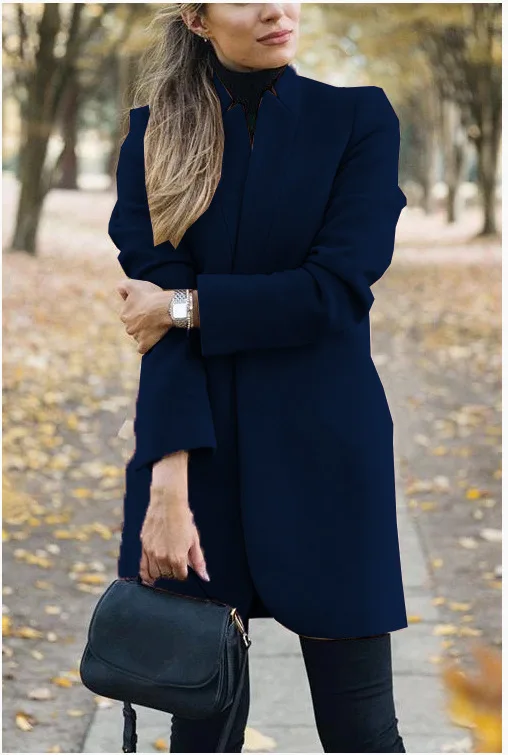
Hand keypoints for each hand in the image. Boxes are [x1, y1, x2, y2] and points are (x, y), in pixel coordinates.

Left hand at [117, 279, 171, 353]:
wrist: (165, 307)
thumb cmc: (150, 295)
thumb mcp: (133, 284)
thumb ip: (122, 286)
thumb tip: (119, 291)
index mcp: (123, 314)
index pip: (128, 313)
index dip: (137, 309)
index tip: (146, 305)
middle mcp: (128, 327)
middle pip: (132, 326)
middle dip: (139, 322)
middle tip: (151, 315)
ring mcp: (137, 337)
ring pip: (137, 335)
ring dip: (144, 332)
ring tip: (155, 324)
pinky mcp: (145, 344)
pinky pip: (142, 348)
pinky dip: (145, 345)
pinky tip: (150, 340)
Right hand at [139, 452, 209, 583]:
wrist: (168, 504)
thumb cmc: (183, 519)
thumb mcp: (194, 540)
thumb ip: (199, 561)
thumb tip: (205, 577)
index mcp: (178, 557)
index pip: (181, 576)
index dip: (184, 572)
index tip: (185, 565)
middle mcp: (163, 558)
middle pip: (168, 575)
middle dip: (174, 570)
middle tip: (176, 559)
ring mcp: (152, 553)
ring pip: (156, 573)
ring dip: (162, 571)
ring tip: (166, 562)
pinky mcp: (144, 547)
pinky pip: (142, 568)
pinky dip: (146, 575)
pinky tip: (150, 579)